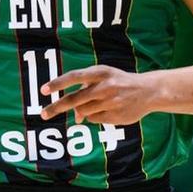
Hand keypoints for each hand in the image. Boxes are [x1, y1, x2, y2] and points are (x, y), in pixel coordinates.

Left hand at [39, 65, 155, 122]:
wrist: (149, 91)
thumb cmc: (119, 82)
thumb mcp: (103, 78)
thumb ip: (86, 90)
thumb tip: (76, 116)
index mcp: (101, 72)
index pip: (75, 76)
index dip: (58, 83)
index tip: (44, 89)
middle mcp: (105, 87)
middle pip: (74, 99)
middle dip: (56, 107)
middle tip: (43, 114)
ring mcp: (110, 102)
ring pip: (83, 111)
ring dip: (82, 110)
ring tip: (97, 103)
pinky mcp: (115, 116)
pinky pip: (94, 119)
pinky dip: (94, 116)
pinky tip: (108, 109)